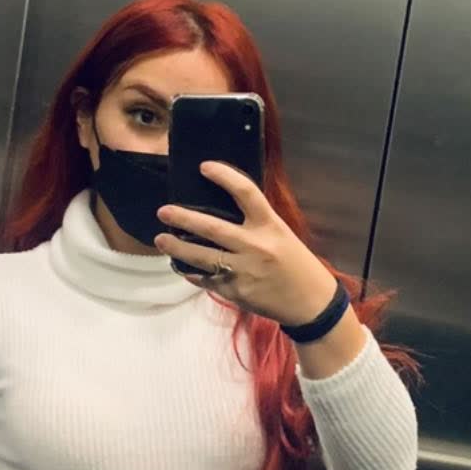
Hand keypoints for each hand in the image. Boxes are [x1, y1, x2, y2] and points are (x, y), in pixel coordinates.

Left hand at [154, 160, 336, 324]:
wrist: (309, 302)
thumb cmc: (296, 264)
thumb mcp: (281, 235)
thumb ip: (255, 223)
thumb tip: (222, 211)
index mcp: (269, 226)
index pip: (245, 192)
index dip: (223, 176)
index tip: (205, 167)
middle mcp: (254, 246)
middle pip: (212, 228)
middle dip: (183, 218)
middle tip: (163, 211)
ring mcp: (243, 271)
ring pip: (202, 257)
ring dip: (177, 247)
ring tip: (161, 239)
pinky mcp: (235, 291)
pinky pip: (206, 279)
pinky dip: (191, 272)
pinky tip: (181, 265)